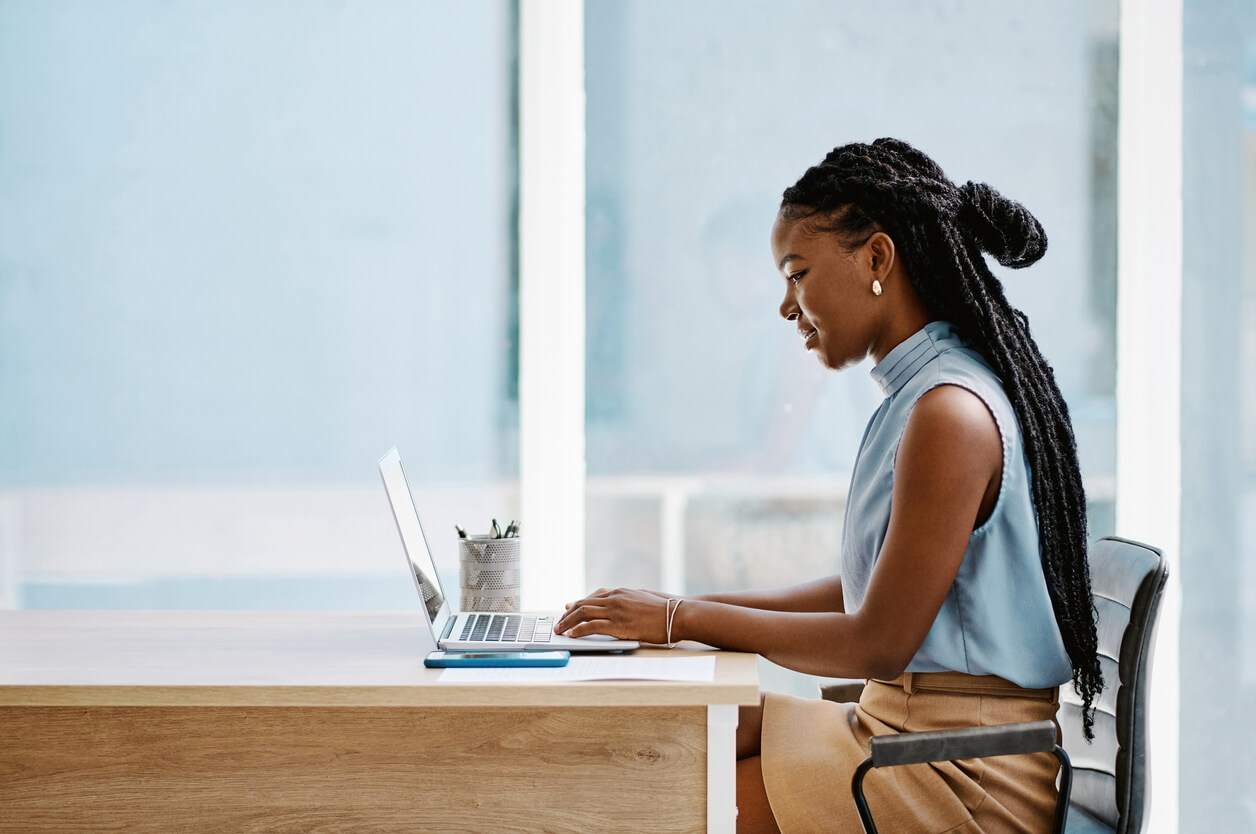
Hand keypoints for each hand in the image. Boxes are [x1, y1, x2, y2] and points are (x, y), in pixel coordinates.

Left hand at [555, 588, 674, 643]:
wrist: (677, 615)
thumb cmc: (665, 610)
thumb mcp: (644, 599)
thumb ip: (629, 600)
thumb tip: (622, 604)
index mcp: (621, 592)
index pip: (594, 596)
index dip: (579, 602)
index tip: (569, 607)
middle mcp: (615, 598)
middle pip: (584, 604)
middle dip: (568, 614)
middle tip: (559, 622)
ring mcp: (615, 610)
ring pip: (583, 613)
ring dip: (568, 622)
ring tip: (560, 630)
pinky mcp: (617, 624)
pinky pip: (591, 626)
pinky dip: (578, 630)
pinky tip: (572, 635)